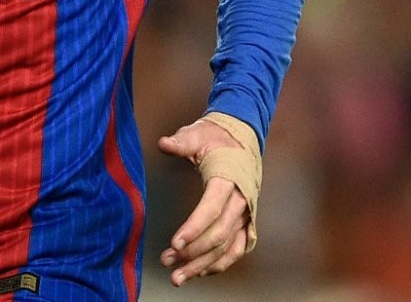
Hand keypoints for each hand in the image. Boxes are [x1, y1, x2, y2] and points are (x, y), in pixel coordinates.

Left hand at [156, 117, 254, 285]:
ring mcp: (246, 215)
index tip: (174, 243)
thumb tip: (164, 143)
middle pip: (219, 235)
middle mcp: (242, 202)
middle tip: (167, 262)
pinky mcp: (245, 222)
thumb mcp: (197, 133)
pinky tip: (199, 272)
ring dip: (204, 265)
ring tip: (178, 277)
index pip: (211, 209)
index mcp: (230, 181)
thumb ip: (181, 141)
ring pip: (228, 248)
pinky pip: (236, 249)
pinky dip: (219, 263)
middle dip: (193, 252)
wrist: (241, 137)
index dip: (194, 228)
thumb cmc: (215, 136)